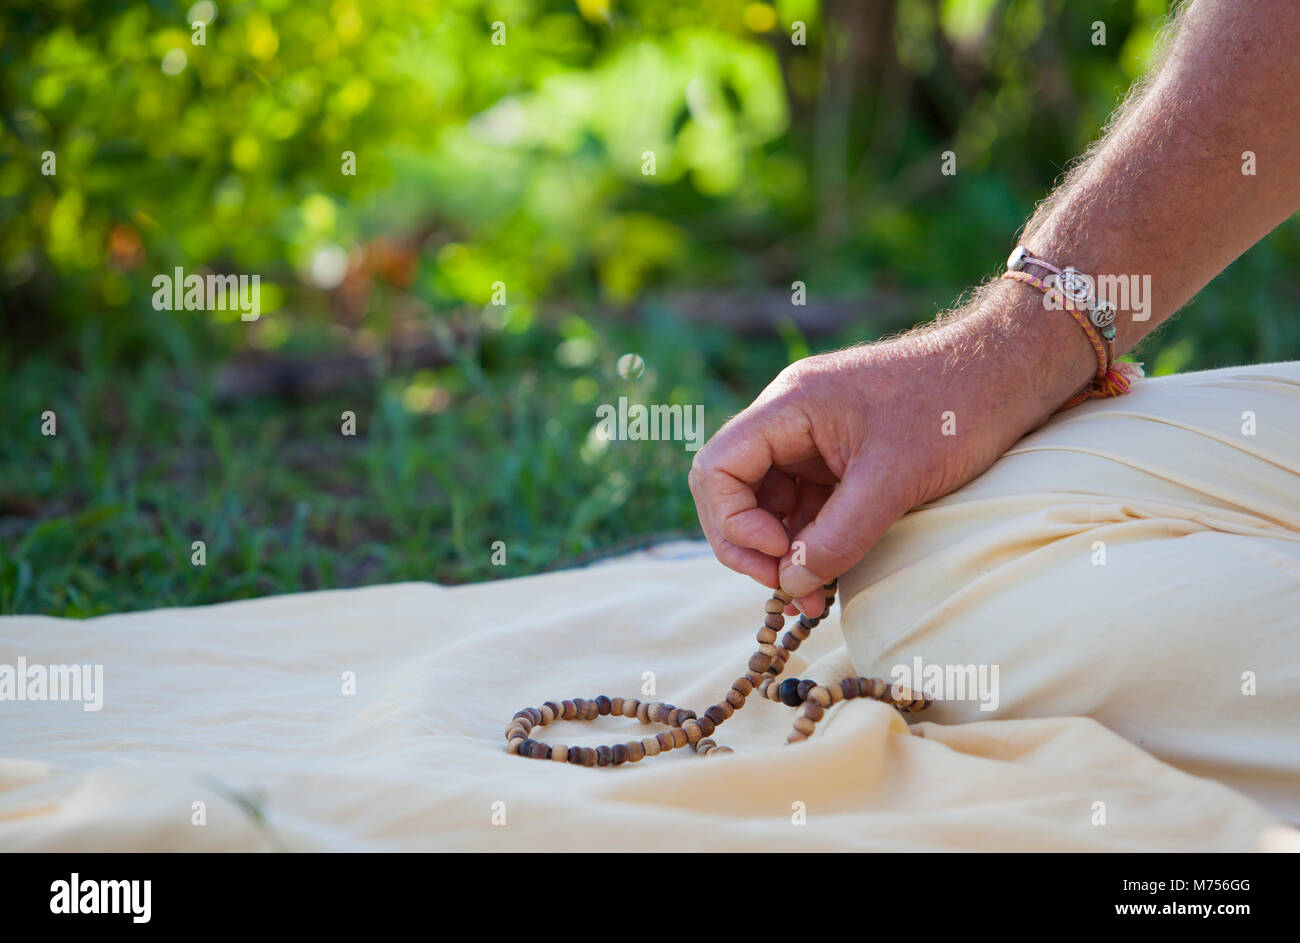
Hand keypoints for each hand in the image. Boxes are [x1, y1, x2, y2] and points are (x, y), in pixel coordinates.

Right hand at [688, 290, 1091, 616]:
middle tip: (790, 590)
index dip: (733, 523)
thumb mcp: (895, 479)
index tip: (778, 557)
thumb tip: (792, 583)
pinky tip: (830, 577)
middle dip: (752, 546)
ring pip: (768, 506)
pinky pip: (804, 507)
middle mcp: (789, 420)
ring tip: (815, 598)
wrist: (1009, 374)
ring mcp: (812, 441)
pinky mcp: (838, 460)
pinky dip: (810, 544)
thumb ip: (838, 535)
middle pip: (732, 491)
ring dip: (782, 553)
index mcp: (789, 406)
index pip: (718, 469)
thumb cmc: (955, 409)